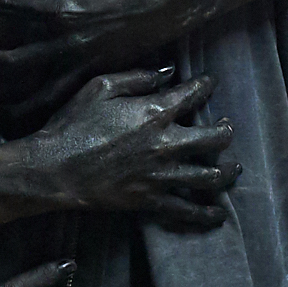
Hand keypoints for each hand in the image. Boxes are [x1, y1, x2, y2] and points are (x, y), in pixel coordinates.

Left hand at [0, 0, 194, 122]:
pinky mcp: (98, 75)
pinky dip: (42, 106)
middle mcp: (69, 42)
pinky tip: (28, 112)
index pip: (10, 9)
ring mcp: (83, 63)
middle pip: (15, 59)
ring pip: (37, 89)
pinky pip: (64, 98)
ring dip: (10, 93)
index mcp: (64, 10)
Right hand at [16, 67, 238, 229]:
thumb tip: (167, 72)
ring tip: (233, 167)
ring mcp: (161, 175)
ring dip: (227, 171)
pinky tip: (218, 213)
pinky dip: (207, 214)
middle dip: (226, 131)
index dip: (206, 86)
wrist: (55, 169)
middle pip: (215, 139)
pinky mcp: (151, 200)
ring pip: (210, 177)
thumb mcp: (99, 87)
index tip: (209, 83)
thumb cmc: (73, 124)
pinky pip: (187, 210)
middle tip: (226, 127)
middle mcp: (165, 144)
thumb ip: (137, 78)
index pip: (193, 95)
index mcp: (154, 113)